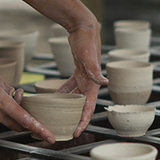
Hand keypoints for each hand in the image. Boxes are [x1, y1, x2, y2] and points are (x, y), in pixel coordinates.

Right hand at [0, 68, 55, 143]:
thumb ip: (8, 88)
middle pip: (21, 125)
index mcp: (4, 105)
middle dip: (31, 124)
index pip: (27, 121)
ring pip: (10, 120)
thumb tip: (13, 95)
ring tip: (13, 95)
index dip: (41, 130)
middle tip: (35, 114)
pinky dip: (4, 110)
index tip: (51, 138)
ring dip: (16, 113)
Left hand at [57, 22, 107, 136]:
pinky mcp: (78, 71)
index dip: (84, 121)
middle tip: (66, 129)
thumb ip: (95, 71)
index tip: (77, 132)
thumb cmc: (87, 41)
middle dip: (76, 118)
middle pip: (82, 106)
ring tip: (60, 115)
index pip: (89, 107)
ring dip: (69, 106)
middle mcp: (90, 83)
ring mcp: (84, 77)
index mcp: (93, 84)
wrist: (84, 27)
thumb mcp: (89, 57)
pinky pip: (70, 85)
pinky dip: (64, 91)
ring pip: (76, 96)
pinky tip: (55, 97)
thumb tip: (104, 83)